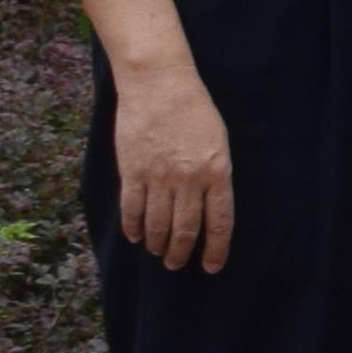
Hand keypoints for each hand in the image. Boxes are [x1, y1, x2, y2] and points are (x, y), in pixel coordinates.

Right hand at [109, 55, 234, 270]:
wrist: (160, 85)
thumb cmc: (195, 111)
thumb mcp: (218, 142)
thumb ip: (214, 176)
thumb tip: (207, 208)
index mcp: (217, 172)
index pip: (219, 222)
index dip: (216, 249)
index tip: (211, 267)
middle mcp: (188, 179)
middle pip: (185, 230)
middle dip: (182, 253)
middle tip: (178, 265)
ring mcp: (158, 177)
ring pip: (157, 225)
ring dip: (158, 244)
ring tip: (159, 254)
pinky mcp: (132, 172)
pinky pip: (132, 209)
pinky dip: (133, 227)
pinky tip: (136, 237)